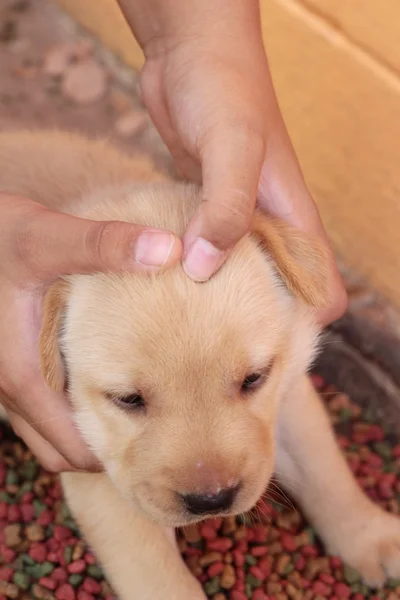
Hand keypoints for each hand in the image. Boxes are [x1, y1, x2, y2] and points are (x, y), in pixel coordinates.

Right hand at [0, 194, 180, 471]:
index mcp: (21, 373)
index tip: (158, 447)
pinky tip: (102, 379)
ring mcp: (5, 378)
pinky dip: (67, 410)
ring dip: (82, 432)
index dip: (113, 455)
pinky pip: (39, 408)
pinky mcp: (9, 363)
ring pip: (45, 431)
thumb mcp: (48, 237)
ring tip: (136, 410)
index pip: (69, 446)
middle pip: (58, 449)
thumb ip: (105, 245)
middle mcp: (8, 386)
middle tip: (155, 432)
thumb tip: (170, 251)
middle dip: (101, 450)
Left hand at [119, 0, 346, 324]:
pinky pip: (204, 249)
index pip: (322, 290)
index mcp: (294, 218)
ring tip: (183, 325)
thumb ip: (226, 210)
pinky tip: (164, 282)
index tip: (260, 344)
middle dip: (253, 319)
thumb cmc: (224, 89)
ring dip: (217, 296)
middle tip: (212, 347)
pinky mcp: (204, 206)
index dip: (302, 322)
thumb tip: (204, 269)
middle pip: (279, 292)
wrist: (192, 50)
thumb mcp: (233, 148)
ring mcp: (236, 216)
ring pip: (238, 274)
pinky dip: (191, 267)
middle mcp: (270, 224)